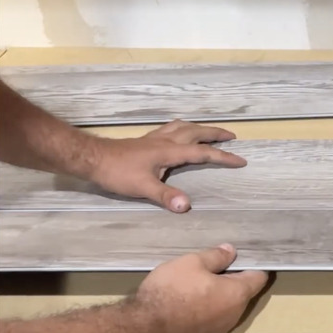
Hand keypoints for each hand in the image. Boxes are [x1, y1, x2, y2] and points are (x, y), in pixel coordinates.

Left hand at [87, 120, 246, 211]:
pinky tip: (180, 132)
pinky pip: (172, 128)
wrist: (92, 158)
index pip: (203, 153)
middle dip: (216, 134)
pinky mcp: (147, 140)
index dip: (223, 157)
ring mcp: (156, 138)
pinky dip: (183, 128)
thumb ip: (165, 195)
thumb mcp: (143, 187)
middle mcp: (166, 141)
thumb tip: (186, 206)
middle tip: (232, 136)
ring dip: (200, 128)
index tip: (241, 160)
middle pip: (197, 133)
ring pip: (184, 127)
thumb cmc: (117, 173)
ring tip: (210, 131)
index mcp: (170, 152)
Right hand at [132, 244, 267, 332]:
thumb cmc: (171, 291)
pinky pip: (213, 320)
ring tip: (199, 283)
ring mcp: (220, 331)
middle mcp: (234, 315)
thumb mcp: (191, 263)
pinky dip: (208, 310)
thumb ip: (216, 256)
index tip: (245, 255)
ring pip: (228, 308)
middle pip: (243, 293)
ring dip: (220, 296)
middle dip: (234, 280)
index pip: (259, 277)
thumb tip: (231, 251)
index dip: (255, 264)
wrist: (144, 331)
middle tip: (216, 266)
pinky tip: (190, 303)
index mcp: (237, 294)